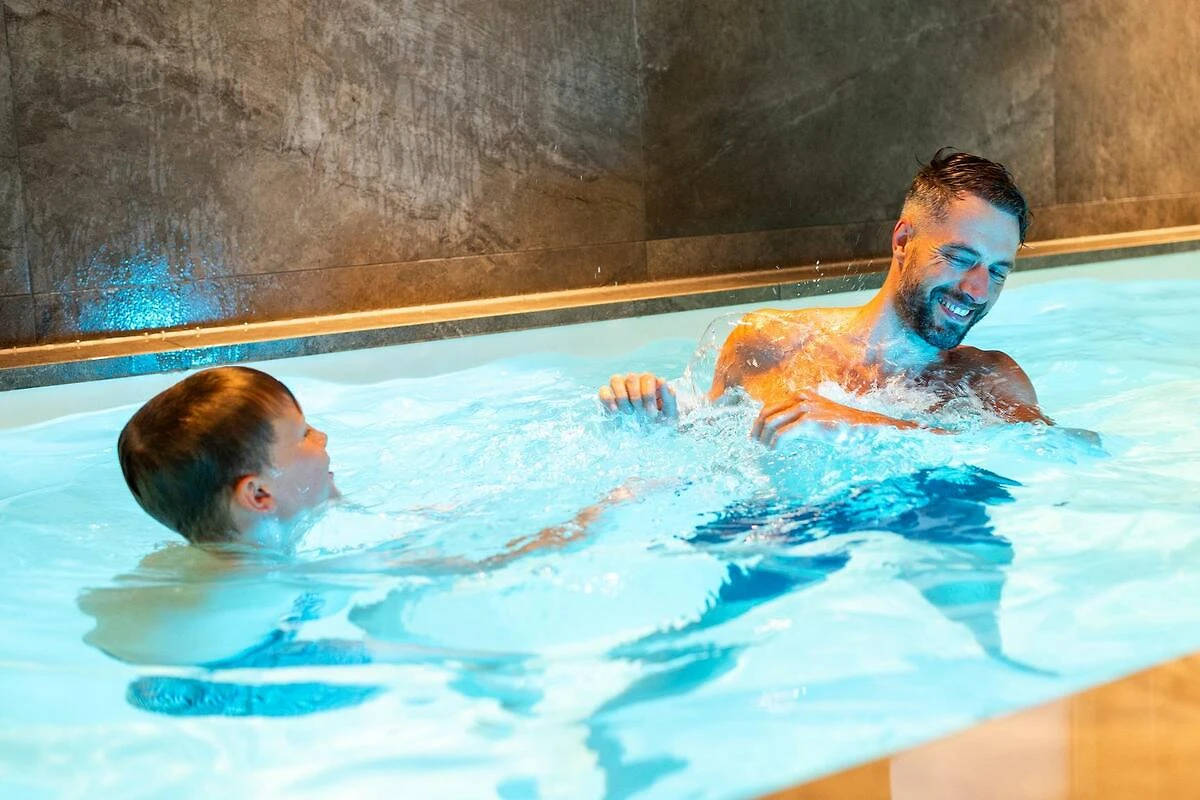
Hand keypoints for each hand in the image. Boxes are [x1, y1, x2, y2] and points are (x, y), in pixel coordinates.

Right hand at [599, 372, 678, 420]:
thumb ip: (669, 398)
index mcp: (650, 383)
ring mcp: (619, 388)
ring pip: (615, 379)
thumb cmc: (658, 422)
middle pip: (631, 378)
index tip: (651, 413)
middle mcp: (634, 381)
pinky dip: (609, 400)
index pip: (647, 377)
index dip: (648, 394)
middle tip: (640, 413)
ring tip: (629, 412)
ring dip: (622, 397)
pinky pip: (603, 391)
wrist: (645, 438)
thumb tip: (662, 381)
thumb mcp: (669, 414)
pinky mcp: (607, 397)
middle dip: (636, 398)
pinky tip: (616, 412)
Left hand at [751, 390, 919, 447]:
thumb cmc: (839, 426)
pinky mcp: (810, 420)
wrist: (863, 427)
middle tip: (756, 443)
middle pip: (767, 412)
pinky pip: (784, 433)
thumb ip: (797, 421)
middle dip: (758, 429)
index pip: (770, 406)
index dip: (759, 422)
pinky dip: (776, 443)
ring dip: (765, 437)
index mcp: (800, 395)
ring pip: (772, 422)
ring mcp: (806, 407)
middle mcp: (801, 398)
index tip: (755, 436)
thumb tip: (777, 432)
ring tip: (767, 448)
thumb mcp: (814, 420)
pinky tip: (776, 450)